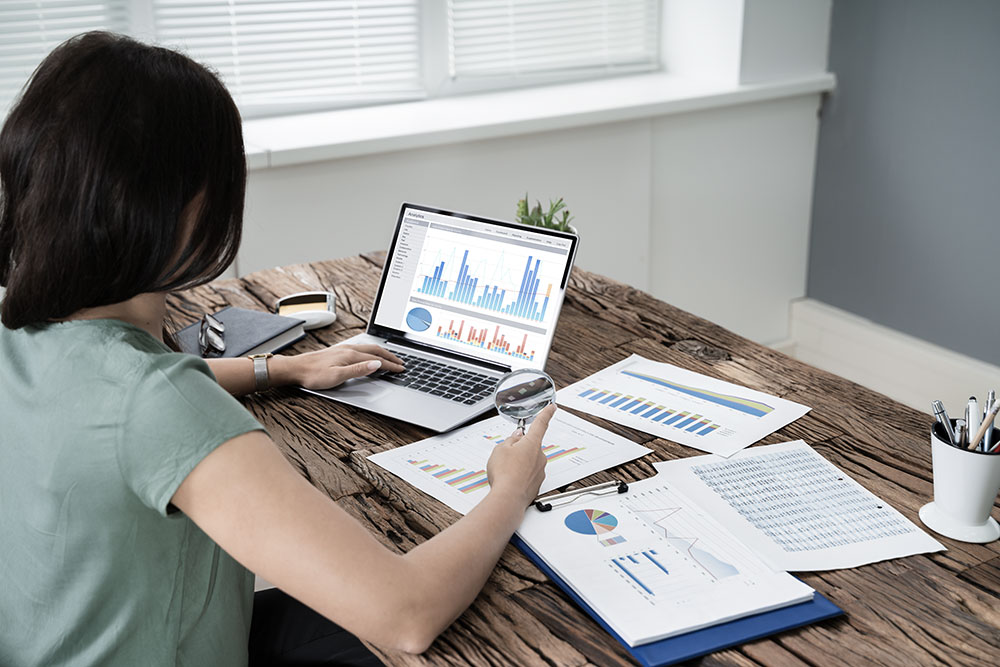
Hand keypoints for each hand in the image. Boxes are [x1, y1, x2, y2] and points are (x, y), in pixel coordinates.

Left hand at [275, 343, 404, 389]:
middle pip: (376, 351)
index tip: (401, 369)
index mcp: (351, 355)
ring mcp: (344, 348)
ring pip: (369, 348)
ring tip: (390, 357)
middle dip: (390, 357)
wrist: (296, 368)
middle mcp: (349, 349)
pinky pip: (361, 348)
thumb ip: (359, 370)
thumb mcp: (337, 376)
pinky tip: (370, 354)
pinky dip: (372, 351)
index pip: (377, 360)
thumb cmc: (314, 375)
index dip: (390, 365)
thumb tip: (377, 364)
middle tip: (401, 363)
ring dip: (382, 352)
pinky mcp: (339, 350)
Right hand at [486, 405, 555, 506]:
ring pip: (529, 461)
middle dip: (519, 448)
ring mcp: (540, 471)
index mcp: (532, 443)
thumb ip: (510, 440)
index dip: (546, 413)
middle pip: (530, 446)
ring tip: (505, 472)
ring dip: (519, 463)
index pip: (541, 423)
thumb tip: (516, 437)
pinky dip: (520, 476)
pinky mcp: (537, 484)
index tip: (552, 407)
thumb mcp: (500, 450)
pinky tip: (510, 480)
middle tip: (505, 456)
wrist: (508, 498)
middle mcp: (540, 456)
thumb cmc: (504, 474)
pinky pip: (528, 475)